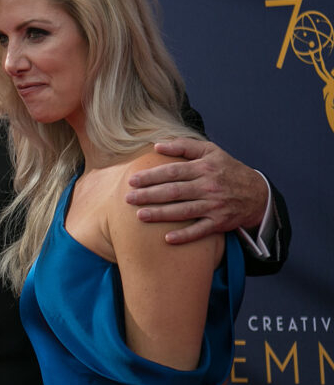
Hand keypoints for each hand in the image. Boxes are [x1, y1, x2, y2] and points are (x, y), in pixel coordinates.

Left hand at [125, 138, 267, 244]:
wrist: (257, 193)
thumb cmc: (226, 169)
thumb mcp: (210, 151)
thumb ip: (184, 146)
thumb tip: (157, 145)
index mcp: (204, 168)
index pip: (172, 172)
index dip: (151, 176)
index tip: (132, 180)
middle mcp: (208, 187)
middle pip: (174, 192)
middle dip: (149, 195)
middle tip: (128, 198)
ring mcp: (214, 206)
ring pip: (183, 211)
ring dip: (160, 214)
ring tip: (140, 216)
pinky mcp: (219, 223)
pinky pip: (200, 231)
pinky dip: (185, 236)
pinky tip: (167, 239)